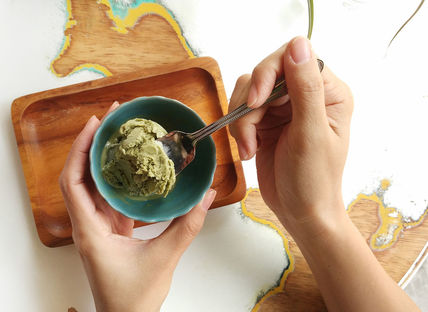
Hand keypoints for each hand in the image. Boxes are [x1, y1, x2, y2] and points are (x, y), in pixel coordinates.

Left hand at [59, 102, 216, 311]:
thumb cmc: (133, 299)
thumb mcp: (163, 259)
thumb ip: (186, 227)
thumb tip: (205, 196)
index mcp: (90, 231)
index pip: (74, 182)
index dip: (80, 150)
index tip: (94, 125)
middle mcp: (88, 225)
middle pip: (80, 176)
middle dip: (90, 145)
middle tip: (110, 119)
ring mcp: (98, 227)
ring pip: (93, 184)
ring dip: (103, 159)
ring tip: (120, 134)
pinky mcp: (110, 229)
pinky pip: (109, 196)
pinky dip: (117, 177)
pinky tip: (132, 165)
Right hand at [229, 37, 352, 237]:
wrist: (299, 212)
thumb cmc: (313, 180)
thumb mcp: (311, 134)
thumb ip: (305, 88)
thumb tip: (298, 44)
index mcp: (328, 93)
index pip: (293, 59)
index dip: (269, 73)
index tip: (257, 102)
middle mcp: (305, 95)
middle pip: (265, 74)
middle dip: (251, 105)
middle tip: (249, 133)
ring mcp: (284, 109)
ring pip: (248, 92)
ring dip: (242, 121)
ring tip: (249, 147)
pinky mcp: (266, 122)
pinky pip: (241, 111)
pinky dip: (239, 131)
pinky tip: (249, 150)